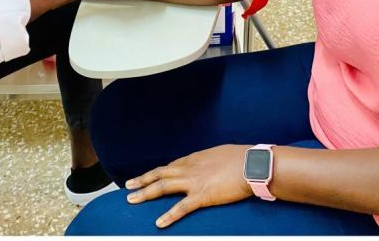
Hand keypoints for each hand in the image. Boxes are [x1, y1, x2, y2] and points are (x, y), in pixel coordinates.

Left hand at [124, 144, 251, 227]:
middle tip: (127, 185)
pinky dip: (168, 215)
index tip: (147, 177)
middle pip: (159, 174)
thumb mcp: (218, 154)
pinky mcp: (202, 196)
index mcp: (194, 158)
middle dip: (142, 180)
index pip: (169, 166)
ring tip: (131, 200)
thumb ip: (208, 160)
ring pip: (163, 187)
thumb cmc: (240, 158)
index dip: (156, 173)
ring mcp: (193, 182)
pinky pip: (181, 207)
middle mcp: (189, 168)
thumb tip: (207, 163)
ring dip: (145, 193)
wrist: (250, 165)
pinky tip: (158, 223)